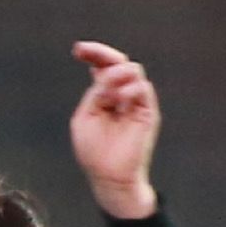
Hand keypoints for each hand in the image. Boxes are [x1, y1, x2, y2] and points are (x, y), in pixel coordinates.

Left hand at [69, 42, 159, 219]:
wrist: (109, 176)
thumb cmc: (94, 151)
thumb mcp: (86, 117)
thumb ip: (95, 94)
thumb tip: (107, 76)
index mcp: (103, 95)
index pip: (102, 67)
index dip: (92, 54)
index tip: (77, 50)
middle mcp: (121, 94)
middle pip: (119, 62)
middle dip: (103, 54)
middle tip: (86, 53)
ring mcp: (135, 101)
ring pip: (133, 70)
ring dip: (115, 75)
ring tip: (107, 94)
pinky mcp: (147, 111)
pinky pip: (143, 88)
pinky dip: (129, 89)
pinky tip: (118, 100)